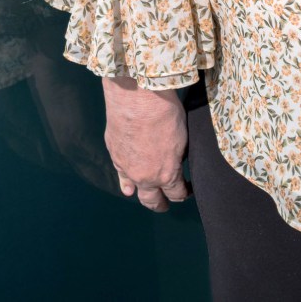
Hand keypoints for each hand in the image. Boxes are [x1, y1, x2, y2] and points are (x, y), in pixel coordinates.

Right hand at [102, 76, 189, 210]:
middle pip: (153, 200)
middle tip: (166, 205)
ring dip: (142, 194)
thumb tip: (174, 159)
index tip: (186, 191)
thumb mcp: (182, 137)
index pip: (176, 194)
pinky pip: (121, 175)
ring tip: (148, 197)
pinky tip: (128, 186)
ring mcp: (126, 168)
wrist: (136, 97)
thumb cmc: (165, 113)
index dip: (183, 194)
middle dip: (161, 205)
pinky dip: (125, 182)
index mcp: (166, 174)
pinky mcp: (114, 155)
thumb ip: (178, 155)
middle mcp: (145, 177)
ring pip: (135, 190)